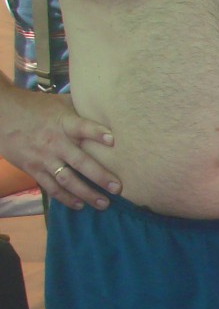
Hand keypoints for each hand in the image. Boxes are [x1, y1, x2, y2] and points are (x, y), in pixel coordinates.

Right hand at [0, 91, 119, 209]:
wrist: (1, 113)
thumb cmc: (36, 108)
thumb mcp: (59, 103)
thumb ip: (81, 109)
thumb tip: (109, 111)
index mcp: (63, 123)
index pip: (82, 127)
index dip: (96, 132)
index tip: (112, 139)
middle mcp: (55, 142)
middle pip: (79, 161)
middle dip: (99, 176)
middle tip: (117, 188)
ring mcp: (43, 157)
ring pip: (67, 179)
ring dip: (86, 193)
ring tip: (104, 203)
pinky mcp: (33, 168)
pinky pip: (51, 187)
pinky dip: (65, 198)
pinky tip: (79, 205)